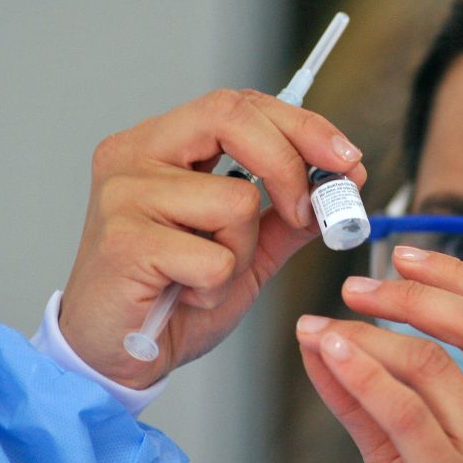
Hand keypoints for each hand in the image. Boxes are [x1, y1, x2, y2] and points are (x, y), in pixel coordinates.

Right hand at [61, 89, 365, 388]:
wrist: (115, 357)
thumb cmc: (172, 301)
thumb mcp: (245, 250)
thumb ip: (287, 214)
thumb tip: (345, 179)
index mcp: (159, 144)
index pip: (237, 104)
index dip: (300, 124)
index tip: (347, 158)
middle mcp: (134, 155)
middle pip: (231, 119)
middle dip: (290, 165)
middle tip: (310, 214)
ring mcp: (124, 195)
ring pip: (234, 201)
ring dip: (243, 253)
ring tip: (207, 279)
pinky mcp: (125, 241)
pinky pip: (214, 257)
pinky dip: (217, 288)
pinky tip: (186, 297)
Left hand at [295, 246, 462, 462]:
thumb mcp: (413, 452)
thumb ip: (374, 394)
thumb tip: (326, 334)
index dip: (457, 278)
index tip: (406, 257)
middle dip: (414, 293)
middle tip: (358, 287)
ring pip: (432, 364)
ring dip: (369, 333)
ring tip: (325, 326)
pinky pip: (404, 409)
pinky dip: (361, 370)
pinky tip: (328, 352)